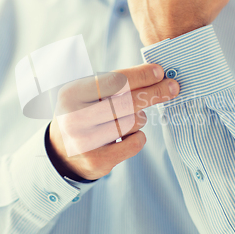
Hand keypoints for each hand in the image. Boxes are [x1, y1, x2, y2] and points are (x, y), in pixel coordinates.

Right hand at [47, 64, 179, 180]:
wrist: (61, 152)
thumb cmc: (83, 113)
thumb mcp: (88, 93)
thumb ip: (117, 83)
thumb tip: (157, 75)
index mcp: (73, 93)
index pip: (114, 81)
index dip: (141, 76)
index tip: (160, 72)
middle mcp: (75, 117)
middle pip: (128, 102)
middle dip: (154, 93)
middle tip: (172, 87)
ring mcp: (85, 141)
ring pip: (133, 123)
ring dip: (139, 118)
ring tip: (129, 118)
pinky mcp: (97, 161)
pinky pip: (134, 143)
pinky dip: (138, 137)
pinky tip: (129, 136)